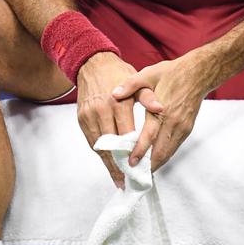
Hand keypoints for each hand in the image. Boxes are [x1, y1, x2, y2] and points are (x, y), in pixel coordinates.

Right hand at [77, 52, 163, 187]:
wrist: (93, 64)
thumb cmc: (119, 73)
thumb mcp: (138, 81)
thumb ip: (149, 97)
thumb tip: (161, 109)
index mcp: (118, 102)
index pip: (126, 135)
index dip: (133, 153)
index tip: (140, 168)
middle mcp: (102, 110)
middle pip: (112, 145)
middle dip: (120, 164)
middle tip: (128, 180)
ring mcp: (89, 115)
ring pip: (99, 146)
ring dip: (108, 164)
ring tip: (118, 179)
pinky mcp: (82, 118)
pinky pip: (91, 141)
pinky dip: (100, 154)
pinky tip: (108, 164)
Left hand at [112, 54, 210, 170]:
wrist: (198, 73)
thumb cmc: (172, 73)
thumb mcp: (149, 74)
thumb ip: (130, 84)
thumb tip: (114, 94)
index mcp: (162, 109)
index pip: (150, 135)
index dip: (140, 151)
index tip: (130, 163)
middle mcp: (174, 122)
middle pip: (161, 151)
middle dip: (148, 166)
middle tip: (134, 176)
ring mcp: (182, 127)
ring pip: (169, 152)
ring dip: (156, 164)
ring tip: (142, 173)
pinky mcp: (187, 128)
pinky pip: (174, 147)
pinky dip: (164, 156)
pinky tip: (155, 160)